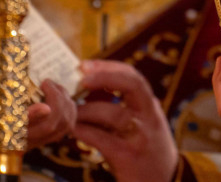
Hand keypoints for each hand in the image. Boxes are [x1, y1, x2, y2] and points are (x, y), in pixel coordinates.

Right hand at [0, 44, 75, 152]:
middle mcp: (9, 135)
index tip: (45, 106)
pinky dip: (68, 114)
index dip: (31, 116)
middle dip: (56, 103)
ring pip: (56, 130)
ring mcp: (25, 141)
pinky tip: (59, 97)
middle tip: (48, 82)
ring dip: (64, 107)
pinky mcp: (36, 141)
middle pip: (43, 128)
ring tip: (54, 88)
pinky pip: (60, 132)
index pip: (11, 123)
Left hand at [73, 60, 177, 181]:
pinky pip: (102, 138)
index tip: (86, 65)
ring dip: (87, 109)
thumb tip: (90, 90)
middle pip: (133, 85)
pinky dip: (84, 131)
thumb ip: (126, 108)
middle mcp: (149, 117)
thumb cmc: (148, 152)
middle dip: (105, 76)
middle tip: (82, 77)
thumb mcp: (145, 125)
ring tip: (70, 110)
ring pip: (113, 113)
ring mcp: (140, 136)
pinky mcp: (128, 156)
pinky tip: (72, 129)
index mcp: (150, 107)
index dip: (109, 67)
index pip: (134, 77)